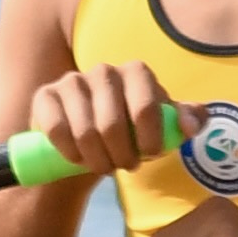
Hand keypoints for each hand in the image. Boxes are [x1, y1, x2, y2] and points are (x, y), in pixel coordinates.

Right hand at [28, 58, 181, 177]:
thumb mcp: (163, 127)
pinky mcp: (45, 96)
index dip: (150, 138)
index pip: (146, 107)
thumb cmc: (131, 134)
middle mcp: (103, 70)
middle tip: (126, 166)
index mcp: (136, 72)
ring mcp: (71, 81)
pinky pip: (56, 129)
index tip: (150, 156)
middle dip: (122, 155)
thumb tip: (192, 123)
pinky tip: (77, 158)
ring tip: (104, 166)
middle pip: (113, 124)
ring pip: (85, 130)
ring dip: (97, 159)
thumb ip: (186, 121)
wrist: (89, 145)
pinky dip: (70, 151)